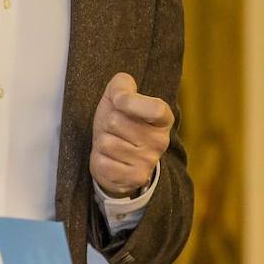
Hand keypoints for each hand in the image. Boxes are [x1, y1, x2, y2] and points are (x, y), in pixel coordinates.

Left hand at [89, 72, 173, 197]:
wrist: (115, 154)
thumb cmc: (119, 119)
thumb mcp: (119, 94)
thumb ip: (122, 84)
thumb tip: (121, 97)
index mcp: (163, 118)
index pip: (155, 108)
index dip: (129, 102)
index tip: (119, 101)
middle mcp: (161, 141)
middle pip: (116, 121)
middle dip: (107, 123)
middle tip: (114, 129)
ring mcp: (149, 161)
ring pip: (107, 143)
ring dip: (103, 141)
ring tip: (113, 143)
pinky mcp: (136, 178)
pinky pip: (103, 162)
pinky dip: (100, 159)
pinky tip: (111, 159)